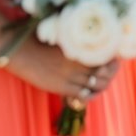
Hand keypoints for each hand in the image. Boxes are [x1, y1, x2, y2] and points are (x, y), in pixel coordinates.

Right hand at [5, 37, 119, 97]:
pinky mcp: (62, 86)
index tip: (111, 66)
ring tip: (96, 88)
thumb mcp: (63, 39)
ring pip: (97, 85)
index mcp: (82, 48)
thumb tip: (86, 50)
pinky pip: (83, 95)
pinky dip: (87, 96)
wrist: (22, 52)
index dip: (112, 64)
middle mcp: (80, 61)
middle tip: (104, 79)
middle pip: (105, 73)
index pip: (107, 58)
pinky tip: (85, 95)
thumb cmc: (40, 42)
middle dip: (108, 77)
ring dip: (99, 88)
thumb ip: (77, 46)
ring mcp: (72, 74)